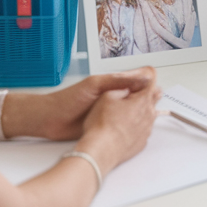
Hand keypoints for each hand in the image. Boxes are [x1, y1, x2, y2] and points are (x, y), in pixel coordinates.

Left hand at [6, 68, 157, 140]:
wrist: (48, 121)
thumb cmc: (66, 100)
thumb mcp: (94, 85)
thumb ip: (118, 80)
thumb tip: (142, 77)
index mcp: (112, 83)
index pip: (137, 79)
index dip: (149, 82)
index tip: (157, 88)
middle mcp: (113, 96)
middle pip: (138, 96)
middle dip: (149, 99)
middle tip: (158, 103)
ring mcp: (109, 112)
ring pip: (131, 111)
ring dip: (141, 113)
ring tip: (152, 116)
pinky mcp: (105, 125)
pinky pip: (122, 124)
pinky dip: (131, 125)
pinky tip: (136, 129)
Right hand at [77, 78, 162, 174]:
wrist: (101, 150)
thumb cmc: (102, 125)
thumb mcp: (106, 97)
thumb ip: (120, 89)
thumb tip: (127, 88)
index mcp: (142, 100)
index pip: (152, 84)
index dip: (148, 79)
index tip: (147, 76)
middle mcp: (148, 115)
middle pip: (154, 99)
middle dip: (148, 94)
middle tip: (138, 93)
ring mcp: (146, 130)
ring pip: (150, 115)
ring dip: (143, 111)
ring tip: (128, 111)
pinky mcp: (142, 142)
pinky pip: (144, 130)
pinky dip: (138, 126)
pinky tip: (126, 128)